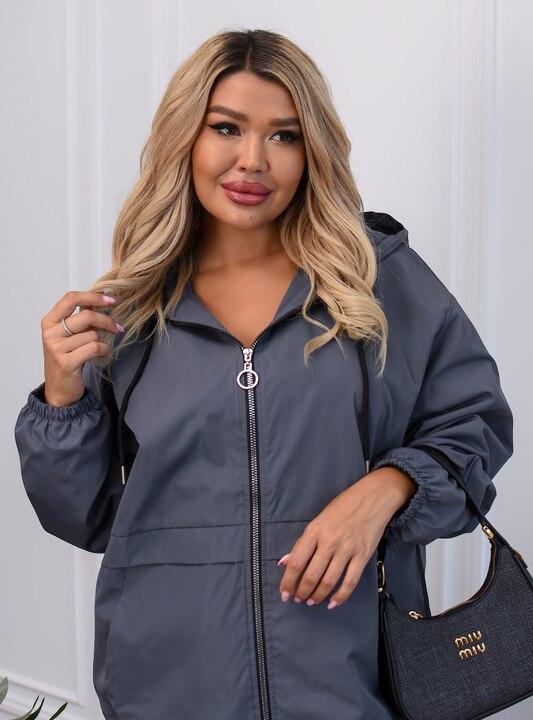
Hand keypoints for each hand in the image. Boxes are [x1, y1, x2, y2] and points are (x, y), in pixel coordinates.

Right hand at [41, 291, 122, 406]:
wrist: (59, 388)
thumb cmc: (67, 358)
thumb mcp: (70, 334)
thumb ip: (82, 317)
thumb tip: (102, 298)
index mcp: (49, 322)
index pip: (71, 298)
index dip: (93, 296)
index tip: (110, 299)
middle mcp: (50, 333)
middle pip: (87, 316)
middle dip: (106, 320)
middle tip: (116, 327)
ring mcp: (57, 348)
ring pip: (93, 334)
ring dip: (103, 340)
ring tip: (100, 348)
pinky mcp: (67, 362)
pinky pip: (95, 348)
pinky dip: (104, 350)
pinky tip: (101, 354)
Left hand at [277, 467, 416, 608]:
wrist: (372, 498)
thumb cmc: (342, 508)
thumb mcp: (318, 521)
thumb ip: (302, 543)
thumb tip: (284, 562)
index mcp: (315, 531)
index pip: (296, 561)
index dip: (288, 581)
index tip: (284, 593)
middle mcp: (329, 541)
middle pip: (311, 575)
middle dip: (302, 592)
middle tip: (298, 600)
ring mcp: (347, 549)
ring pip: (329, 581)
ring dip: (318, 595)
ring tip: (311, 601)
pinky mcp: (363, 555)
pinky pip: (350, 581)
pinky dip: (340, 596)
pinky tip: (333, 603)